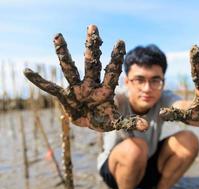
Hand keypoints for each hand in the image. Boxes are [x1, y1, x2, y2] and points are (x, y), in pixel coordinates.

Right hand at [24, 25, 147, 131]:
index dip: (116, 58)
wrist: (90, 123)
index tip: (120, 41)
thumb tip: (146, 127)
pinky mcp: (65, 96)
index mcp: (105, 90)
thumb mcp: (115, 122)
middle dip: (92, 47)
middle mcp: (91, 85)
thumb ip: (129, 122)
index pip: (112, 71)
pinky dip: (40, 82)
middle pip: (91, 64)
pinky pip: (51, 88)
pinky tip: (28, 72)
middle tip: (93, 27)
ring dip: (64, 54)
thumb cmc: (103, 118)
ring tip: (58, 36)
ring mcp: (77, 89)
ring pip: (70, 69)